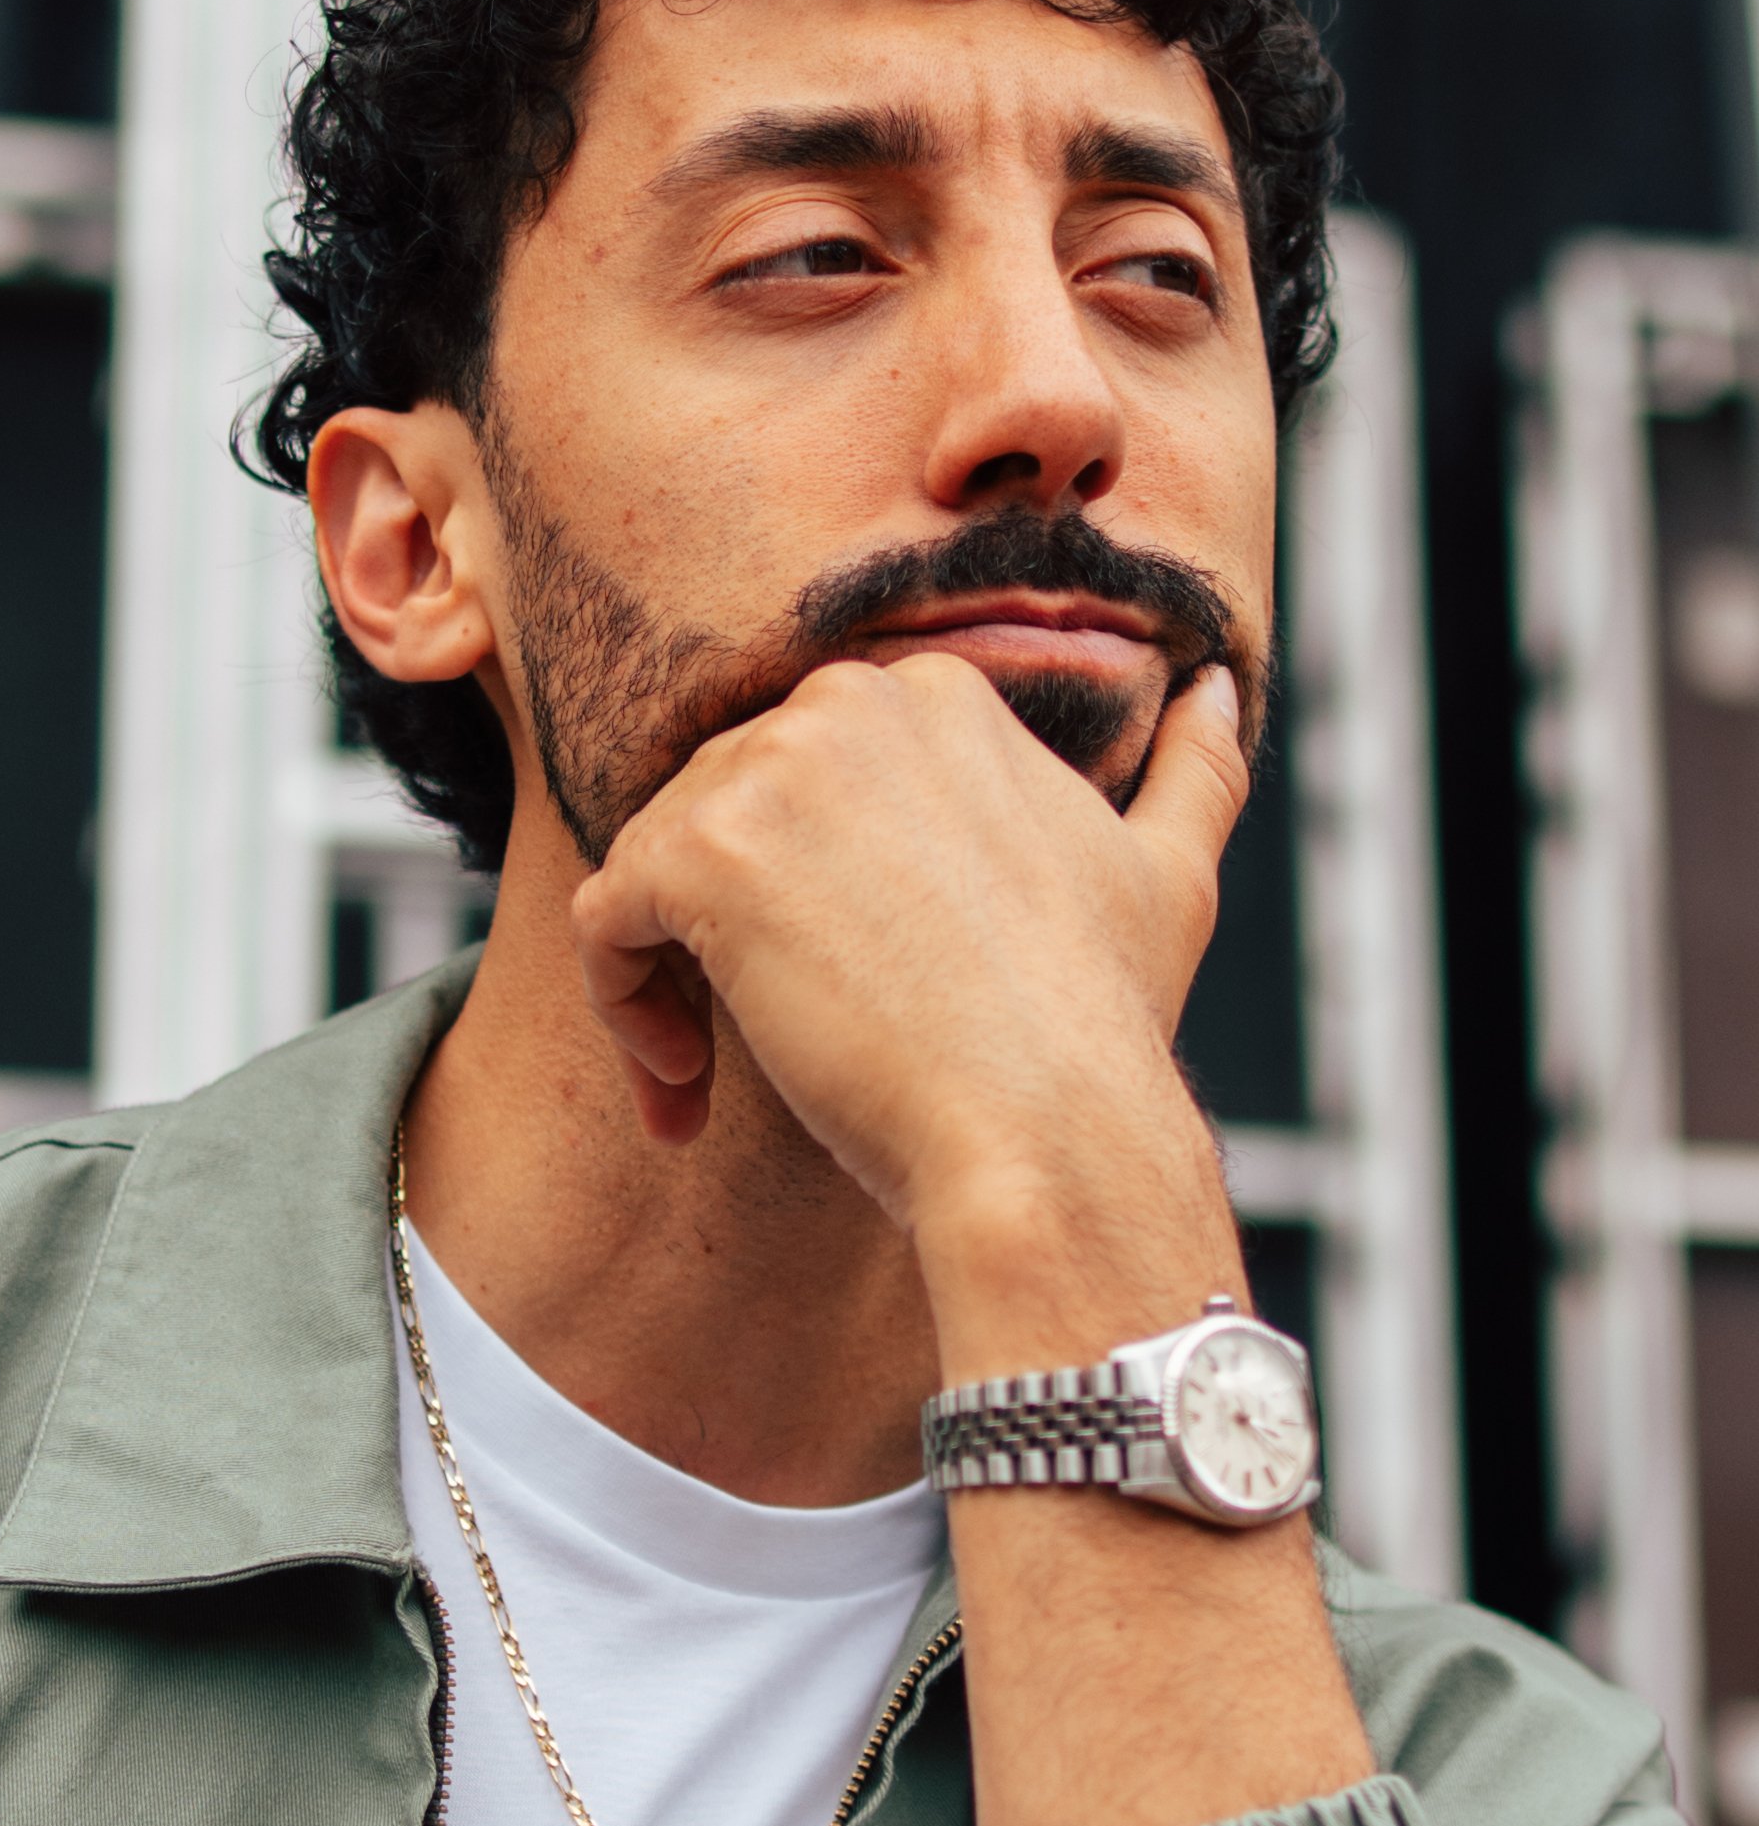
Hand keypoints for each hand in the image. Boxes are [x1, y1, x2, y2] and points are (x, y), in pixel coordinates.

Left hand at [570, 654, 1248, 1271]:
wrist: (1050, 1132)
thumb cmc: (1103, 1030)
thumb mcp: (1168, 878)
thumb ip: (1191, 773)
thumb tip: (1219, 693)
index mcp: (939, 694)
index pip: (802, 778)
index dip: (801, 895)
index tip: (838, 993)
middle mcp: (850, 702)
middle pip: (719, 813)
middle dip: (724, 935)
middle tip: (762, 1050)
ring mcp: (773, 768)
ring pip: (654, 862)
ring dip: (666, 982)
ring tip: (713, 1086)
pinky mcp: (703, 852)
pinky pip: (606, 917)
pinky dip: (620, 1008)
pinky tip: (685, 1094)